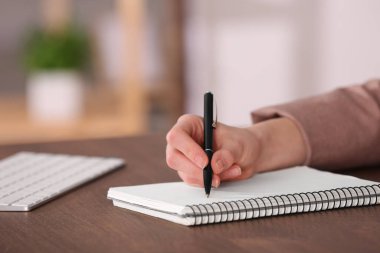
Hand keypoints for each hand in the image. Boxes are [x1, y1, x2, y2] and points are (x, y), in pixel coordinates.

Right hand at [166, 114, 305, 186]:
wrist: (247, 154)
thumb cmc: (240, 141)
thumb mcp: (238, 144)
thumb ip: (227, 154)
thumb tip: (214, 166)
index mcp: (190, 124)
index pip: (177, 136)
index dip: (188, 149)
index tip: (204, 161)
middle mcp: (183, 141)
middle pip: (174, 158)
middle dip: (195, 170)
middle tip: (215, 175)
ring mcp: (185, 158)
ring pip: (184, 173)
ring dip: (207, 177)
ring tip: (231, 170)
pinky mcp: (190, 172)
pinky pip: (194, 181)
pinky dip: (209, 182)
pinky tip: (224, 176)